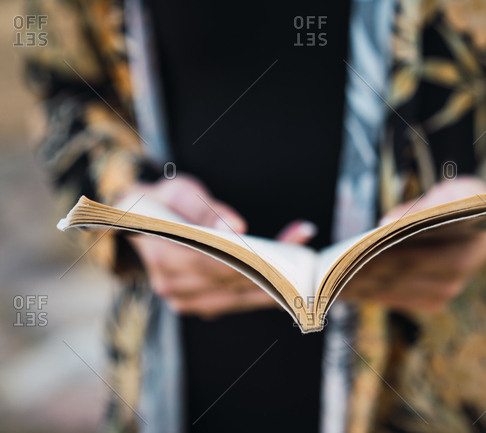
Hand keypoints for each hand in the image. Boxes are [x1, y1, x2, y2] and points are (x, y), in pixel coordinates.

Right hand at [124, 174, 315, 318]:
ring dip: (273, 285)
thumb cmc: (164, 202)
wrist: (142, 225)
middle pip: (231, 281)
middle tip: (303, 259)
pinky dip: (264, 293)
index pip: (212, 262)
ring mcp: (186, 301)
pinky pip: (238, 302)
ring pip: (239, 297)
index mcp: (163, 255)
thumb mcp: (179, 191)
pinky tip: (288, 283)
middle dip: (269, 269)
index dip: (247, 258)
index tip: (280, 253)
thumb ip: (204, 208)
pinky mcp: (201, 306)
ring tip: (303, 269)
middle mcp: (172, 286)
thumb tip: (237, 227)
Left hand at [341, 176, 485, 312]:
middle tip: (325, 273)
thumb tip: (383, 222)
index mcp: (456, 256)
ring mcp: (443, 294)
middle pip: (391, 279)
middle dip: (355, 276)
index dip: (367, 260)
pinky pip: (396, 299)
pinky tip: (350, 286)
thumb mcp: (452, 192)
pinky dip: (372, 292)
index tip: (339, 259)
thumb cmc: (472, 201)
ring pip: (390, 292)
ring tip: (330, 280)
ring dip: (359, 288)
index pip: (400, 259)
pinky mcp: (436, 301)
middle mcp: (449, 281)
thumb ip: (418, 208)